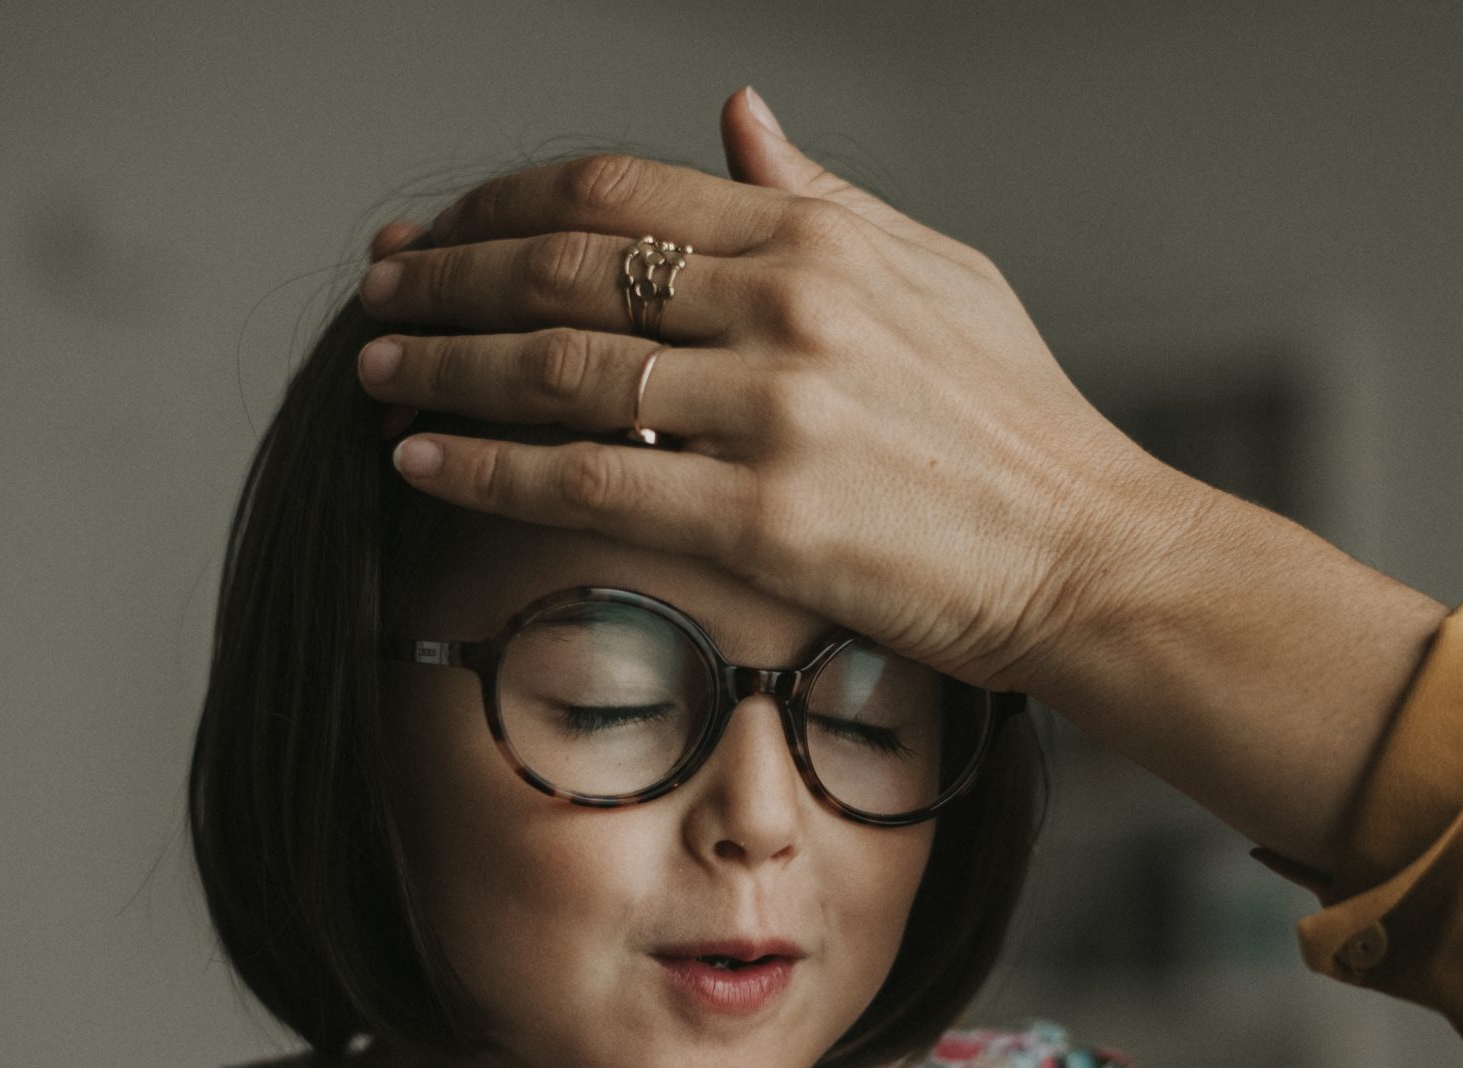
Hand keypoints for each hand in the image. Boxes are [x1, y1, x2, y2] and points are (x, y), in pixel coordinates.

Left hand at [352, 89, 1193, 691]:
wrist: (1091, 556)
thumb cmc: (1021, 428)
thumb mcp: (940, 273)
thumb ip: (822, 197)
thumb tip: (734, 115)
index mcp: (820, 238)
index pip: (616, 189)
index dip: (502, 205)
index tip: (438, 232)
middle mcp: (790, 308)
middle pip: (565, 270)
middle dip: (447, 279)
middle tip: (376, 295)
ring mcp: (777, 412)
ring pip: (561, 370)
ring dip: (445, 367)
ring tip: (372, 373)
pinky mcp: (767, 519)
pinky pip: (589, 482)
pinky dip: (489, 466)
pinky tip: (422, 459)